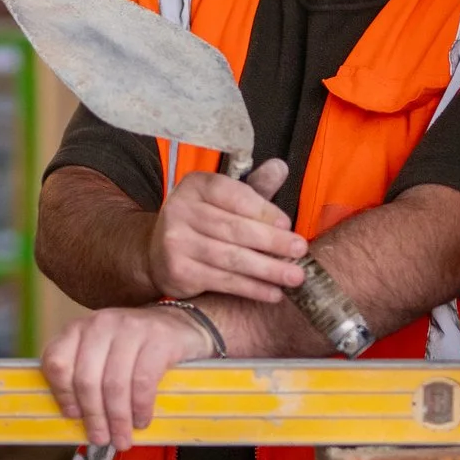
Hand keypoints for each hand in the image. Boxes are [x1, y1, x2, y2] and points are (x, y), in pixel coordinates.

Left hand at [40, 303, 224, 450]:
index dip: (62, 394)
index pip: (56, 362)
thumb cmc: (133, 348)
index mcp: (78, 328)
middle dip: (93, 416)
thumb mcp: (102, 352)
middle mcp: (101, 324)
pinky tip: (142, 421)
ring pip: (115, 383)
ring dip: (118, 419)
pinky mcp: (158, 339)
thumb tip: (76, 419)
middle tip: (100, 439)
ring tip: (122, 439)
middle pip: (86, 378)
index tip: (73, 416)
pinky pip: (143, 381)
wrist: (179, 326)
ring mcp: (130, 328)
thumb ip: (85, 375)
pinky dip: (140, 407)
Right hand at [144, 159, 308, 302]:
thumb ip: (254, 188)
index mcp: (195, 186)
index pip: (233, 195)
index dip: (263, 210)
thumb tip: (280, 167)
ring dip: (268, 269)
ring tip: (294, 276)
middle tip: (300, 250)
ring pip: (231, 258)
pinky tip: (273, 292)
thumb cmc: (203, 223)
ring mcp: (176, 242)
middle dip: (272, 241)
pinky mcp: (178, 271)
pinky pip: (222, 281)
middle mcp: (180, 210)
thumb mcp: (224, 200)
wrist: (159, 254)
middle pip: (234, 228)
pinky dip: (251, 288)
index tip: (287, 224)